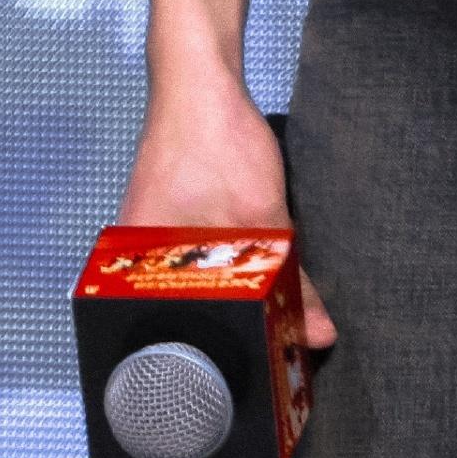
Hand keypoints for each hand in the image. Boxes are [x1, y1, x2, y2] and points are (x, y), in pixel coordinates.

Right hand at [117, 63, 337, 351]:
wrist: (201, 77)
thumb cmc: (214, 142)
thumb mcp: (263, 216)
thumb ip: (291, 278)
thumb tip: (319, 334)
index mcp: (137, 276)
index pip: (177, 342)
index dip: (219, 363)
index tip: (258, 380)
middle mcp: (137, 266)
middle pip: (190, 319)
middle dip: (232, 334)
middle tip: (273, 354)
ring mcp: (154, 241)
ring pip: (199, 289)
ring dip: (235, 299)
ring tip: (271, 320)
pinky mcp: (172, 220)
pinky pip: (203, 262)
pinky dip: (232, 271)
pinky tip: (257, 276)